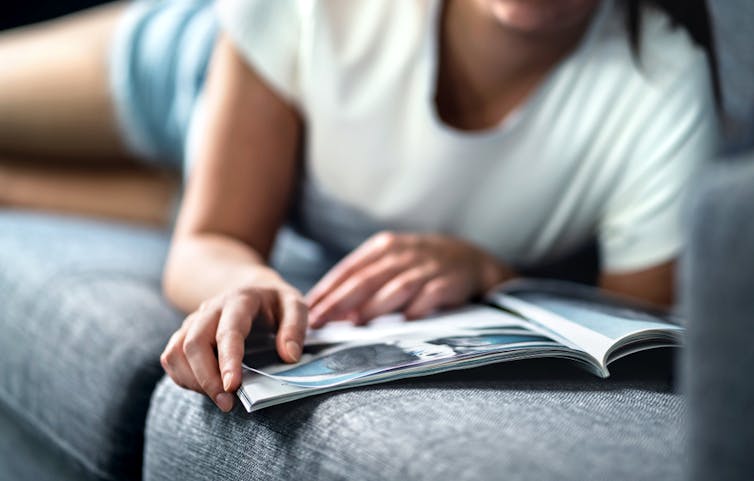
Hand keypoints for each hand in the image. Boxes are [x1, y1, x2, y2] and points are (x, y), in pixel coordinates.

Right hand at [160, 279, 306, 411]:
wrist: (251, 288)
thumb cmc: (275, 303)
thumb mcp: (295, 305)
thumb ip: (295, 327)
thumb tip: (290, 356)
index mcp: (240, 300)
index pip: (228, 332)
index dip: (228, 360)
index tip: (233, 387)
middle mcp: (211, 309)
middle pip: (194, 343)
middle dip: (207, 379)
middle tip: (228, 404)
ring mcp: (194, 321)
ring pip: (176, 352)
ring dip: (194, 381)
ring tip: (220, 399)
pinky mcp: (184, 334)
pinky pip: (171, 358)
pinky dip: (184, 378)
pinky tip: (206, 389)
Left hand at [306, 231, 512, 326]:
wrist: (469, 257)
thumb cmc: (419, 263)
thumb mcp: (389, 261)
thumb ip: (362, 281)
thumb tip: (330, 309)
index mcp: (382, 247)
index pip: (347, 270)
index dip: (326, 290)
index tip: (306, 309)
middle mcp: (401, 255)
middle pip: (365, 279)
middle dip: (339, 301)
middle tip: (319, 321)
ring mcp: (426, 268)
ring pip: (395, 287)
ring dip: (374, 306)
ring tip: (354, 322)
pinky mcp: (447, 282)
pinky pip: (430, 295)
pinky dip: (418, 307)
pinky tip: (405, 320)